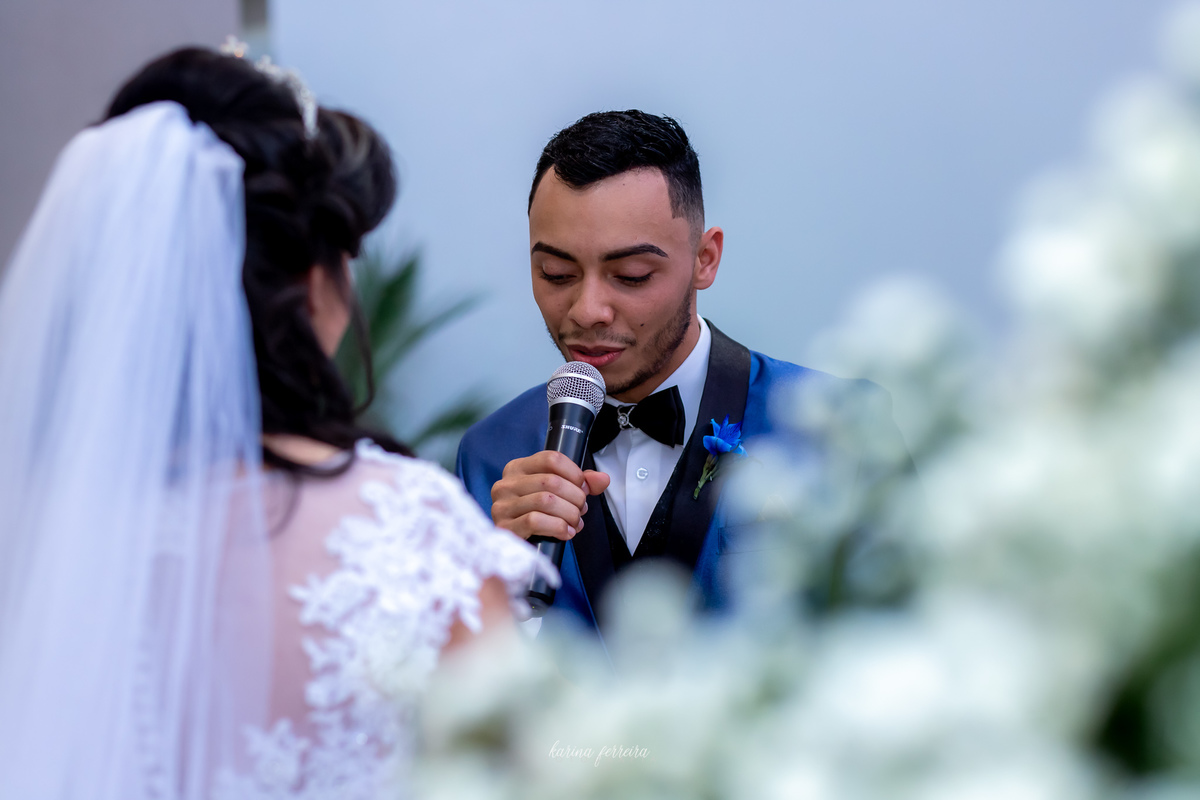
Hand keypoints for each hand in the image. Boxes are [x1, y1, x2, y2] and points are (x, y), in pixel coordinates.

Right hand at [490, 450, 610, 540]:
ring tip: (575, 522)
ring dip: (569, 514)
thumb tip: (602, 479)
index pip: (551, 459)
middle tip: (581, 509)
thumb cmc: (536, 515)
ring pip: (546, 501)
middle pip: (552, 481)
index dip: (574, 474)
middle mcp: (506, 484)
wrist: (515, 547)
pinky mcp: (504, 527)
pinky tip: (565, 532)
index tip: (583, 488)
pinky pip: (535, 521)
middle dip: (575, 497)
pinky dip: (557, 527)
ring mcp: (502, 505)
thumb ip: (580, 483)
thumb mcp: (557, 493)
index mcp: (518, 468)